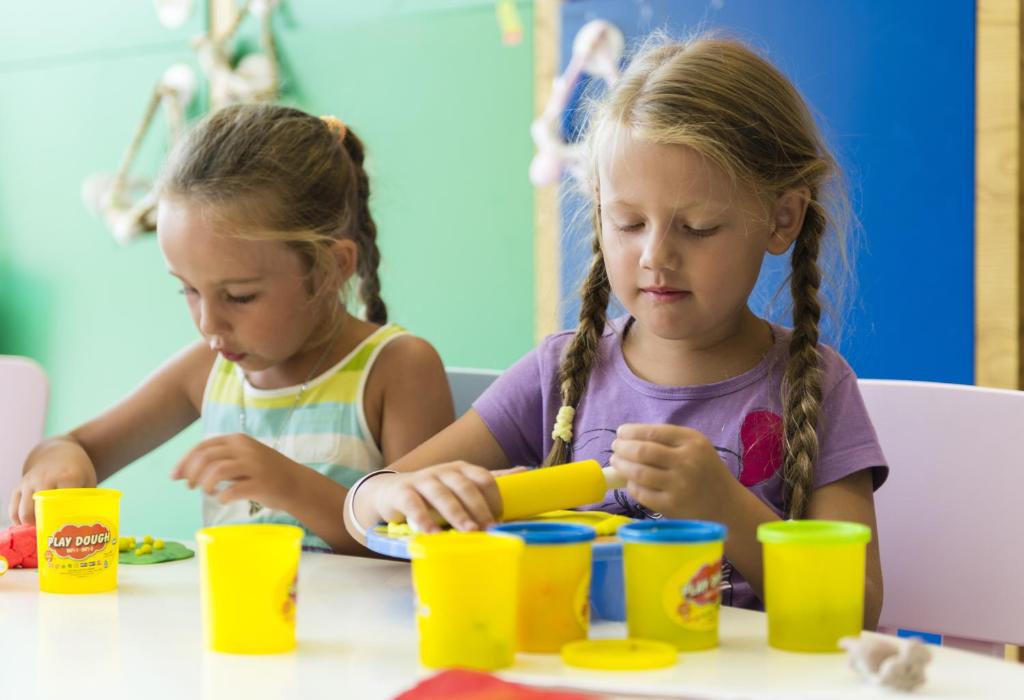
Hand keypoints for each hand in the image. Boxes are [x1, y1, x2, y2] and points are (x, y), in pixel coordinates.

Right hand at [9, 439, 97, 524]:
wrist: (58, 452)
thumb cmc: (77, 470)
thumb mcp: (88, 480)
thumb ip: (88, 499)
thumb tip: (89, 523)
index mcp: (67, 476)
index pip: (64, 502)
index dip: (65, 516)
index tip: (69, 525)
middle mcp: (45, 479)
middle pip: (40, 509)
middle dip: (45, 524)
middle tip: (54, 530)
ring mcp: (29, 482)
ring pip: (24, 511)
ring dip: (31, 524)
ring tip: (42, 528)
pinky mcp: (18, 486)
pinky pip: (13, 508)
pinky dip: (18, 519)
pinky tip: (28, 524)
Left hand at [172, 433, 302, 511]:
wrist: (297, 484)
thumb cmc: (264, 473)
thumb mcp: (241, 459)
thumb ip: (216, 461)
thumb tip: (183, 471)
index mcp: (238, 440)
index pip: (203, 446)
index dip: (185, 461)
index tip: (174, 477)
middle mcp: (245, 448)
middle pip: (207, 457)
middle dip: (192, 473)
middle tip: (191, 487)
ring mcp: (254, 465)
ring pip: (217, 471)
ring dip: (206, 484)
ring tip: (208, 492)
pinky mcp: (261, 483)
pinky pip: (233, 489)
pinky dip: (222, 496)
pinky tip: (223, 499)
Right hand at [373, 462, 500, 532]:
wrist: (390, 492)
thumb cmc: (433, 492)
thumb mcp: (460, 484)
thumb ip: (488, 480)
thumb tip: (525, 471)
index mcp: (462, 469)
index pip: (484, 478)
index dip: (494, 498)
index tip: (501, 519)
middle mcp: (444, 471)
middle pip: (465, 486)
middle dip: (479, 508)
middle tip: (489, 529)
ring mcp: (423, 480)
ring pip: (442, 495)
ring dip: (457, 514)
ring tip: (468, 532)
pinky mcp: (403, 493)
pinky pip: (414, 505)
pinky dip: (423, 519)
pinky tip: (431, 534)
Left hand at [610, 423, 737, 519]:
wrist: (728, 507)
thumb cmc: (707, 473)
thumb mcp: (697, 448)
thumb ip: (669, 441)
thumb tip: (628, 437)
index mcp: (692, 442)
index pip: (653, 432)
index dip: (631, 432)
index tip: (621, 433)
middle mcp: (687, 462)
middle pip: (642, 451)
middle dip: (622, 448)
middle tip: (615, 448)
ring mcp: (679, 485)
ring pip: (638, 472)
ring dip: (621, 466)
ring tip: (616, 462)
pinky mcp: (671, 506)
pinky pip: (641, 493)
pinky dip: (631, 486)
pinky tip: (630, 482)